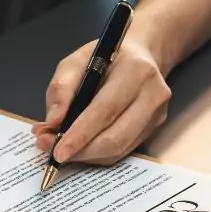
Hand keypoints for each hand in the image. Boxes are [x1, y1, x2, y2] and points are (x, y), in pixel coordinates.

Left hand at [33, 36, 171, 164]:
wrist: (142, 56)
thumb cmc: (107, 58)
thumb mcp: (77, 61)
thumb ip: (62, 89)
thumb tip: (53, 123)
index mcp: (135, 71)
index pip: (105, 110)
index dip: (80, 135)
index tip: (57, 151)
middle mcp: (152, 94)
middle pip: (116, 137)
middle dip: (82, 151)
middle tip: (55, 153)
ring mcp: (157, 114)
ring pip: (120, 148)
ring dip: (88, 155)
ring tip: (65, 150)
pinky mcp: (155, 128)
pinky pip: (123, 150)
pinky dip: (99, 153)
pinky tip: (82, 147)